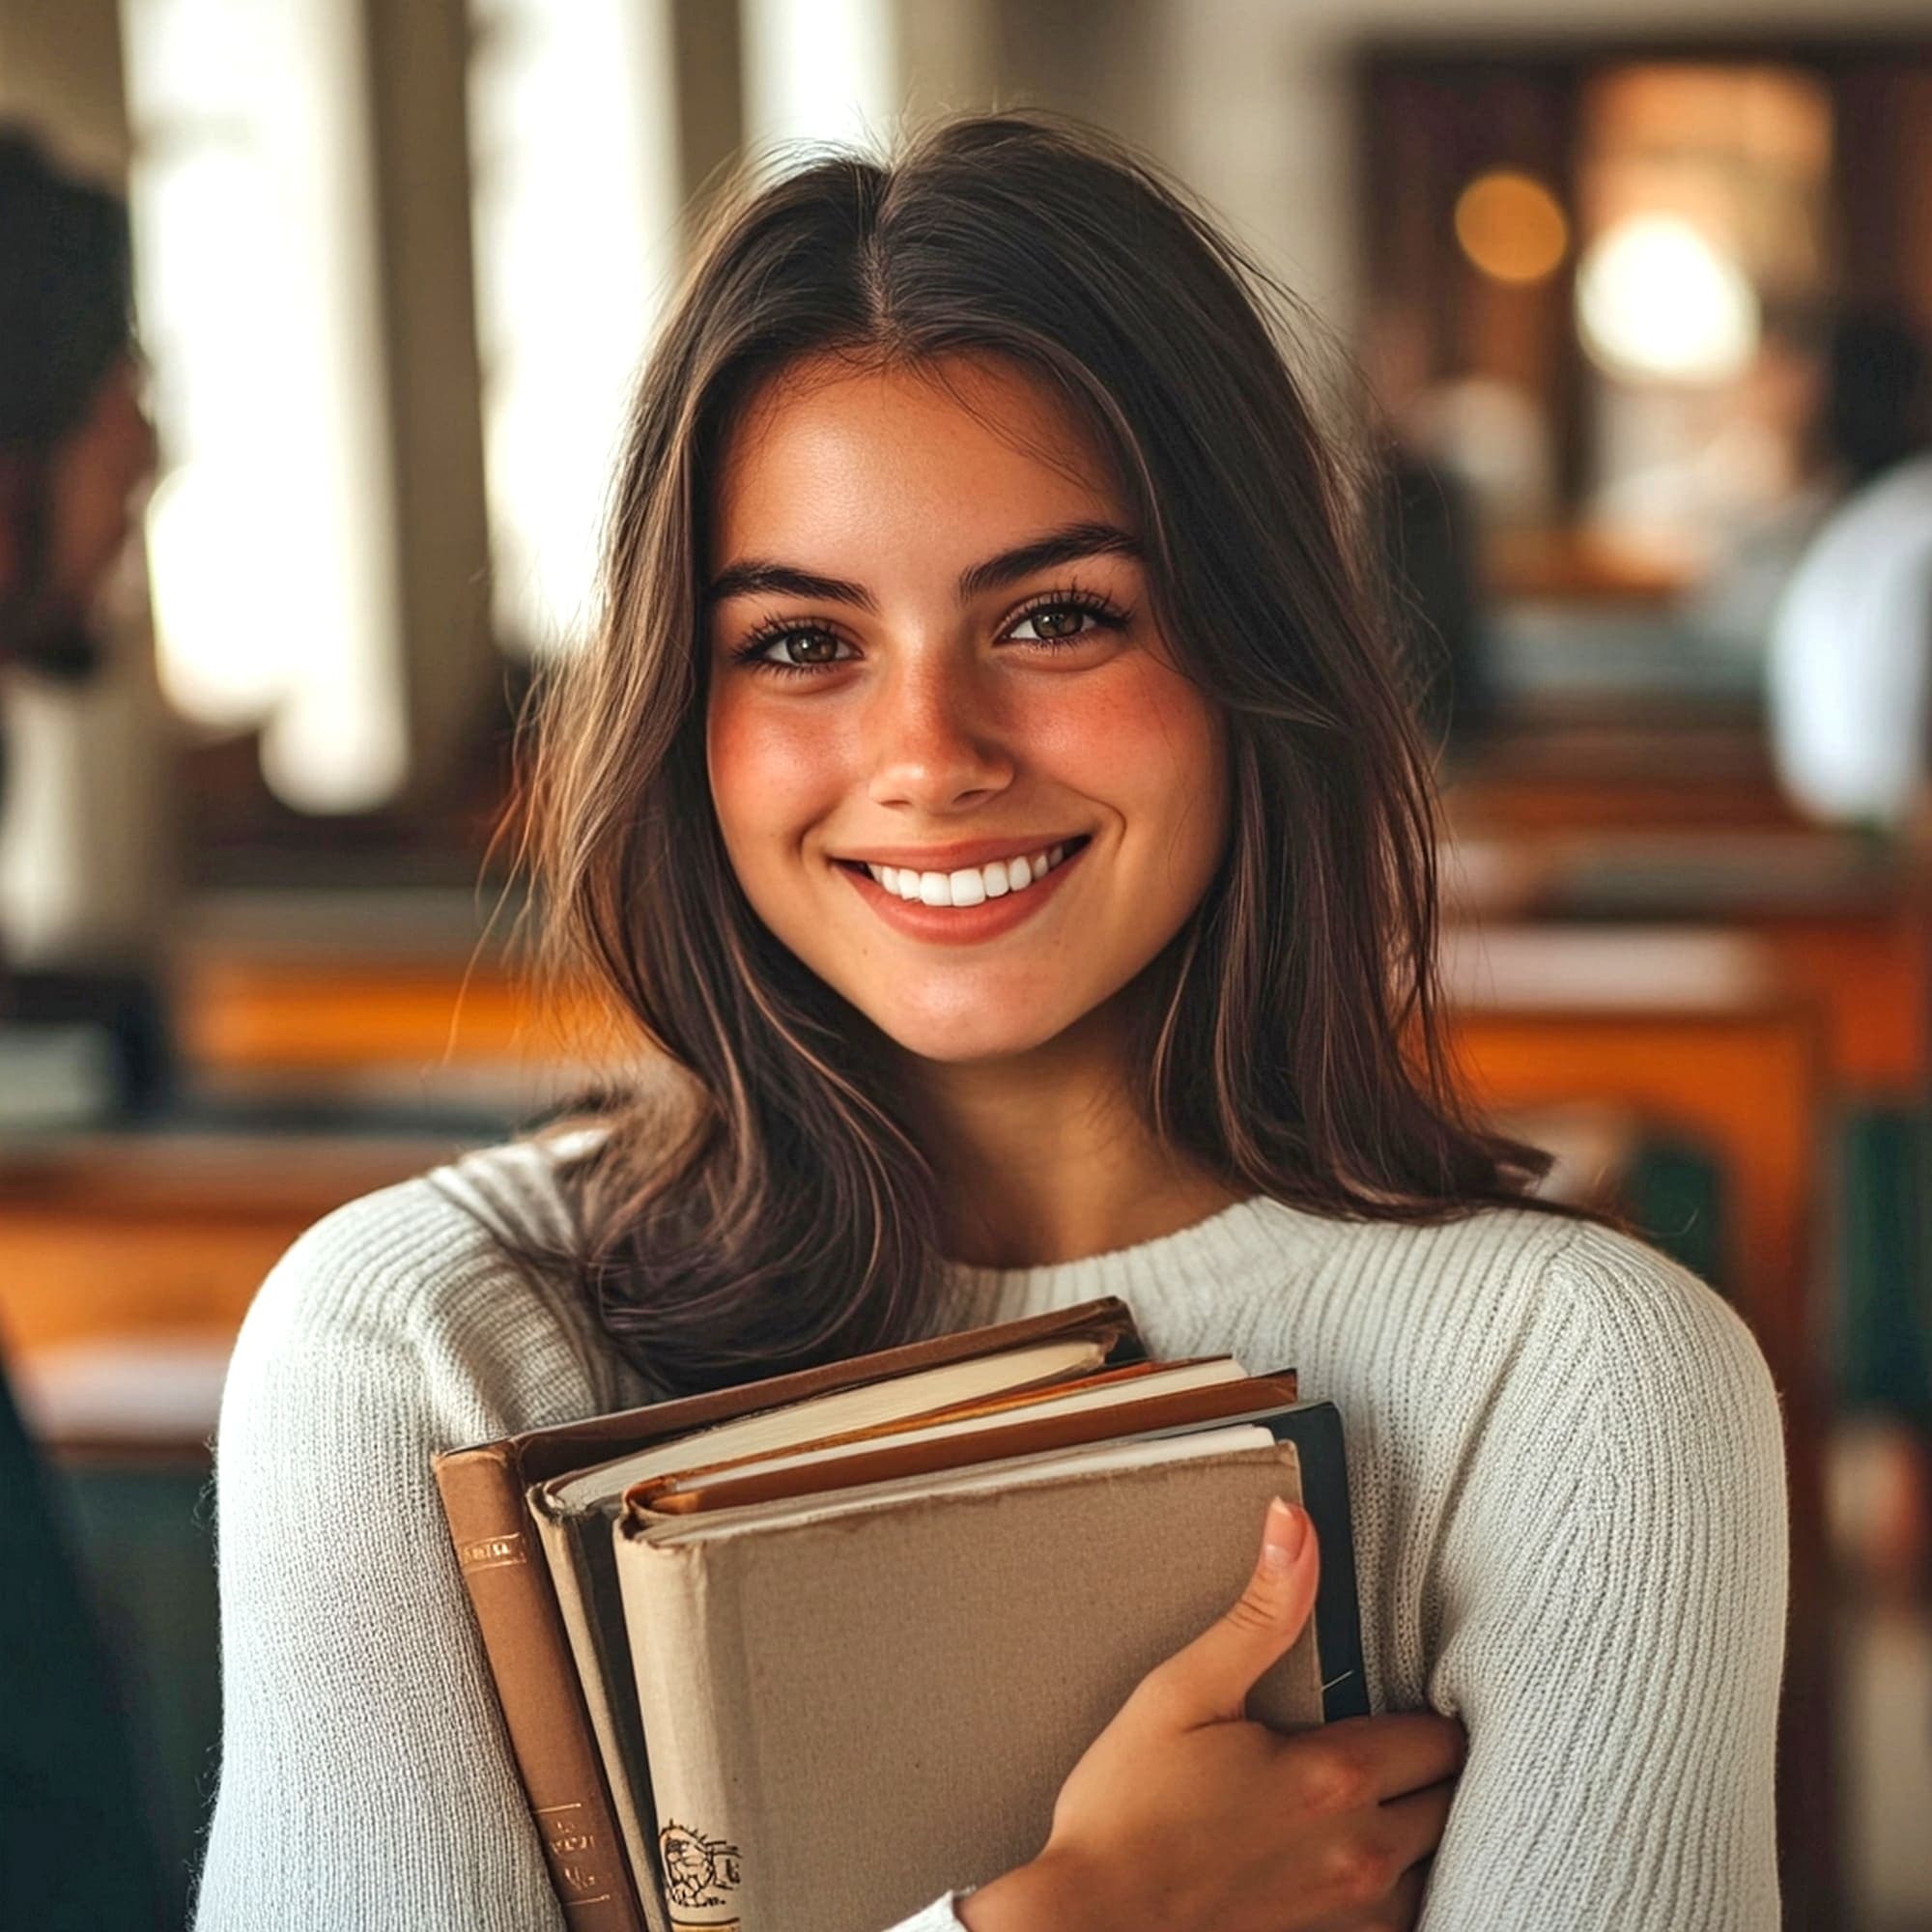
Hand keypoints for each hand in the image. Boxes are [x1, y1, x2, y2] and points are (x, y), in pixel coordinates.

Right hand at [958, 1499, 1463, 1931]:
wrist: (1090, 1924)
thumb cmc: (1126, 1811)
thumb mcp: (1184, 1692)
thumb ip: (1260, 1611)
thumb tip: (1296, 1525)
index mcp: (1334, 1776)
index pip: (1440, 1735)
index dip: (1431, 1706)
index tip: (1405, 1691)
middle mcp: (1362, 1851)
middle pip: (1454, 1799)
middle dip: (1433, 1763)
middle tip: (1394, 1735)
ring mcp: (1353, 1914)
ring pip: (1443, 1862)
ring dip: (1425, 1825)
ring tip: (1385, 1794)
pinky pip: (1410, 1915)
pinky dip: (1402, 1883)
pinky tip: (1354, 1855)